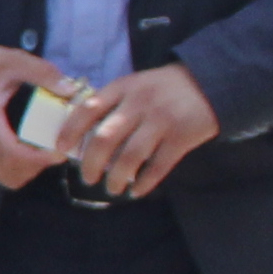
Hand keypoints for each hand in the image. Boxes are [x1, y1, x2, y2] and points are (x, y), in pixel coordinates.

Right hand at [0, 41, 77, 189]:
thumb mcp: (12, 59)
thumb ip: (42, 72)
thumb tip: (71, 90)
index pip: (10, 152)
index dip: (38, 158)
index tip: (61, 152)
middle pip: (10, 170)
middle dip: (38, 165)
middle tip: (57, 148)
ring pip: (4, 176)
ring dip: (28, 169)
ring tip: (44, 150)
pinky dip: (17, 168)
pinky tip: (29, 151)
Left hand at [59, 60, 218, 197]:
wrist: (211, 83)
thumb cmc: (162, 89)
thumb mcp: (134, 86)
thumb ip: (112, 105)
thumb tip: (81, 137)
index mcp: (123, 88)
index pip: (87, 109)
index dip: (70, 131)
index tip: (61, 149)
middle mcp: (139, 103)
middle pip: (105, 138)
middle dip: (91, 164)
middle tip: (88, 178)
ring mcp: (162, 120)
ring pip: (130, 156)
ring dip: (116, 178)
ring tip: (111, 188)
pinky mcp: (182, 136)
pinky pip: (158, 166)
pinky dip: (144, 182)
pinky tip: (136, 191)